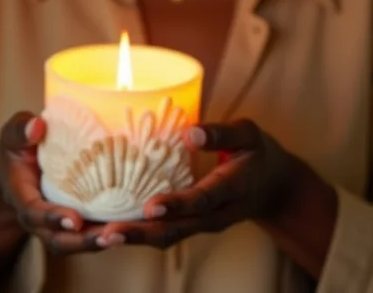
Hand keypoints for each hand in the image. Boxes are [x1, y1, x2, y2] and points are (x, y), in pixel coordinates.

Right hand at [0, 112, 112, 265]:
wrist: (16, 169)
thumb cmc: (16, 148)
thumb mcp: (13, 135)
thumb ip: (20, 129)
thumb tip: (36, 125)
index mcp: (22, 197)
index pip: (34, 213)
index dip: (53, 218)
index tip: (75, 219)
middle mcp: (38, 219)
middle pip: (58, 239)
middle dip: (82, 242)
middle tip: (108, 237)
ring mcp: (56, 223)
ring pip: (76, 242)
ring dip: (99, 242)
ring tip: (124, 236)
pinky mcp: (74, 220)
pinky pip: (88, 232)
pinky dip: (107, 231)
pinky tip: (131, 225)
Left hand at [95, 119, 315, 249]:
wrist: (273, 187)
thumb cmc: (257, 152)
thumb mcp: (248, 134)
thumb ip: (222, 134)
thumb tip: (190, 132)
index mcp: (233, 190)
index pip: (203, 200)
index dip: (177, 204)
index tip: (150, 207)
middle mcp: (215, 215)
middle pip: (176, 230)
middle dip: (141, 234)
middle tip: (106, 235)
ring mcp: (202, 224)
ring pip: (166, 236)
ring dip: (134, 239)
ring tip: (99, 238)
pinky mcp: (190, 224)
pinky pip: (163, 232)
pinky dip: (137, 234)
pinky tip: (109, 229)